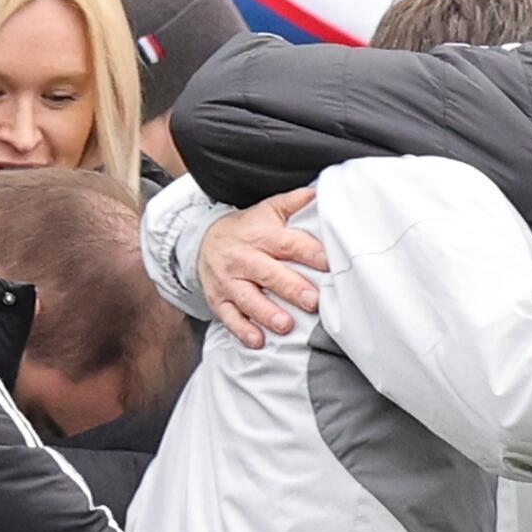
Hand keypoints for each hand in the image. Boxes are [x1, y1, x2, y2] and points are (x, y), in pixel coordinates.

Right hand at [199, 188, 329, 347]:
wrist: (202, 240)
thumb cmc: (246, 228)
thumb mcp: (268, 210)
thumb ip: (293, 202)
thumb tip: (319, 192)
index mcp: (262, 235)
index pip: (289, 243)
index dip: (309, 252)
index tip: (328, 263)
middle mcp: (244, 258)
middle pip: (269, 273)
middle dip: (291, 288)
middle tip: (312, 301)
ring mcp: (229, 280)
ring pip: (248, 298)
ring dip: (266, 313)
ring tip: (285, 325)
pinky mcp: (219, 299)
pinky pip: (229, 317)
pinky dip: (242, 330)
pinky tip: (257, 340)